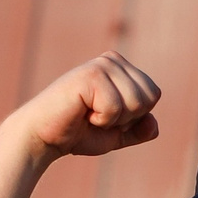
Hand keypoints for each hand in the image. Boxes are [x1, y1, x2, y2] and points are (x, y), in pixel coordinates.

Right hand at [9, 52, 160, 162]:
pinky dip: (101, 120)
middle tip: (97, 116)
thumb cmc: (79, 133)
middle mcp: (112, 60)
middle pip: (149, 97)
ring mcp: (101, 64)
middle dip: (127, 118)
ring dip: (114, 120)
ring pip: (136, 102)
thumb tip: (153, 124)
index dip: (135, 116)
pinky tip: (81, 112)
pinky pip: (116, 108)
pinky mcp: (90, 74)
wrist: (44, 137)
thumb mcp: (118, 134)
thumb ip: (140, 130)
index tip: (107, 116)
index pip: (153, 94)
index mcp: (121, 68)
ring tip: (88, 113)